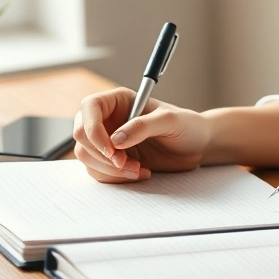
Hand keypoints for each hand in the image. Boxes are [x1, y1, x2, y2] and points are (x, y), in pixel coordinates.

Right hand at [73, 88, 210, 182]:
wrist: (197, 147)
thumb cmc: (187, 126)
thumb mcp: (170, 121)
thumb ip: (142, 126)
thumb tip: (116, 139)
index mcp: (118, 101)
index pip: (88, 108)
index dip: (93, 130)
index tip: (112, 150)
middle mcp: (108, 119)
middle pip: (81, 136)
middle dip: (102, 155)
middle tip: (127, 163)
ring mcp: (108, 141)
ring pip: (86, 156)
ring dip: (110, 169)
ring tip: (139, 169)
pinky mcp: (113, 160)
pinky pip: (98, 171)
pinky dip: (116, 178)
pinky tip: (140, 172)